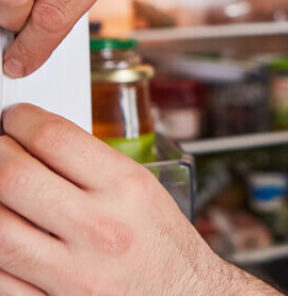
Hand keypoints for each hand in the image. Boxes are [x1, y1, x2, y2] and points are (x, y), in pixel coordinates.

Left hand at [0, 104, 230, 295]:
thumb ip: (93, 165)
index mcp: (127, 188)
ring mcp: (74, 274)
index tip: (16, 118)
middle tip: (0, 146)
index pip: (55, 138)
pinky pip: (1, 276)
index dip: (23, 120)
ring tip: (1, 186)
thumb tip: (40, 144)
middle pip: (15, 176)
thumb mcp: (143, 189)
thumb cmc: (164, 243)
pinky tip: (9, 230)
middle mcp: (100, 228)